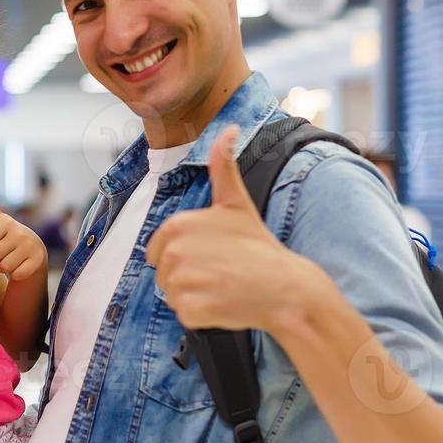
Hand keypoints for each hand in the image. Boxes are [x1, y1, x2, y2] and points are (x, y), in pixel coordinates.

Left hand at [0, 178, 46, 282]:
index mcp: (6, 221)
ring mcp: (30, 246)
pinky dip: (15, 274)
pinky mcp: (38, 261)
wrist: (32, 252)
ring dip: (3, 267)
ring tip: (9, 258)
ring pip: (3, 267)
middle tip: (1, 251)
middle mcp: (20, 232)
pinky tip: (19, 266)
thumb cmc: (6, 235)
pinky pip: (16, 275)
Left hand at [145, 126, 317, 334]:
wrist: (285, 287)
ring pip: (172, 294)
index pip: (157, 250)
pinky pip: (184, 314)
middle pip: (163, 273)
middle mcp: (174, 253)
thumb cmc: (258, 245)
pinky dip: (201, 314)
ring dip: (194, 295)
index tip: (211, 254)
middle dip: (187, 275)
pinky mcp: (190, 310)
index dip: (183, 254)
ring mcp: (181, 283)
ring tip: (223, 285)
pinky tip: (224, 302)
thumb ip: (223, 166)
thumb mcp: (236, 202)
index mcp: (177, 225)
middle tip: (219, 270)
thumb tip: (228, 128)